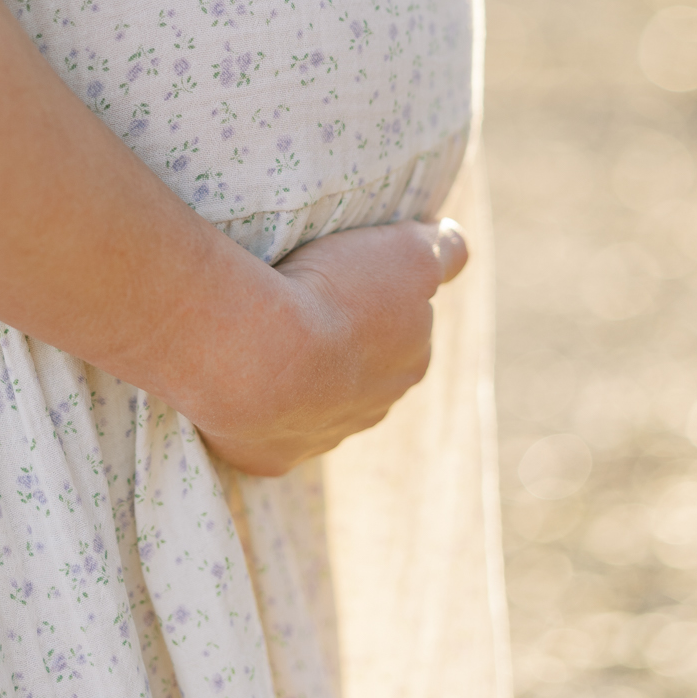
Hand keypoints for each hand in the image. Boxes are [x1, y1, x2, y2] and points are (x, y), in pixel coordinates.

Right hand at [189, 217, 468, 476]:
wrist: (257, 352)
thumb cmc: (334, 296)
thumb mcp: (408, 252)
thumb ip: (443, 249)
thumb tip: (454, 240)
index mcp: (410, 363)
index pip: (404, 328)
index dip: (376, 301)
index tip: (343, 278)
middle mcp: (373, 410)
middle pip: (361, 371)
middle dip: (340, 345)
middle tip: (300, 305)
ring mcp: (319, 439)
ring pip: (315, 403)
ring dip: (298, 377)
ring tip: (265, 338)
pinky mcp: (270, 457)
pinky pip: (266, 430)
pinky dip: (257, 407)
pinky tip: (242, 378)